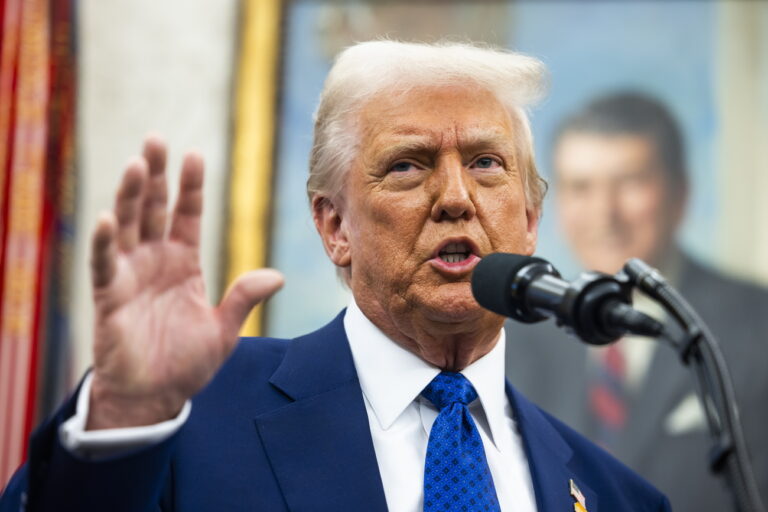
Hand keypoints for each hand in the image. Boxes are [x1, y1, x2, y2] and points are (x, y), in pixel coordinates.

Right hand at [87, 136, 282, 428]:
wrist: (155, 398)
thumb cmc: (186, 363)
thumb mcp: (224, 329)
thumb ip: (244, 298)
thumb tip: (278, 276)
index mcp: (184, 263)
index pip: (188, 215)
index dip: (190, 186)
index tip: (194, 155)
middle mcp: (156, 261)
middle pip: (154, 209)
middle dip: (155, 175)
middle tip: (156, 140)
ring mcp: (131, 275)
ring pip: (129, 226)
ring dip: (130, 196)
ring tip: (136, 164)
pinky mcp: (110, 296)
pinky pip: (105, 264)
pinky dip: (105, 243)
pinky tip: (109, 218)